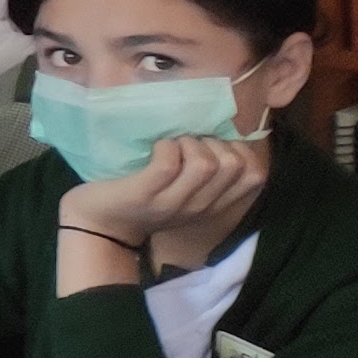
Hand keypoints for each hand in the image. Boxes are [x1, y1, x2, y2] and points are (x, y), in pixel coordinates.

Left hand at [50, 132, 270, 279]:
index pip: (256, 175)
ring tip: (170, 146)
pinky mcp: (144, 194)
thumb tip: (224, 132)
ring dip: (188, 143)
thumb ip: (209, 173)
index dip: (241, 151)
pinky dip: (164, 147)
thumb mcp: (186, 190)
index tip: (213, 146)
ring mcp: (172, 202)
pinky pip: (168, 163)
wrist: (100, 224)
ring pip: (206, 163)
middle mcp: (200, 206)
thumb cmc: (145, 196)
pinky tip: (154, 149)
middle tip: (186, 145)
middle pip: (234, 164)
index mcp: (215, 204)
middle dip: (213, 142)